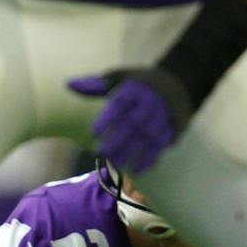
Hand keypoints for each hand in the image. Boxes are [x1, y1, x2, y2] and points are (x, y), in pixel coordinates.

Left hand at [69, 67, 194, 173]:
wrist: (179, 83)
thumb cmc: (140, 82)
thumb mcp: (120, 77)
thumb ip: (95, 84)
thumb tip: (67, 85)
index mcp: (135, 88)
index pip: (121, 103)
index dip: (107, 118)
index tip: (93, 132)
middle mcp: (151, 102)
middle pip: (133, 123)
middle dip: (118, 139)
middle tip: (100, 152)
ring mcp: (163, 116)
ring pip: (147, 137)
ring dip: (132, 152)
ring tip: (114, 164)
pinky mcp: (173, 128)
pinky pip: (161, 146)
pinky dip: (150, 159)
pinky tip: (136, 170)